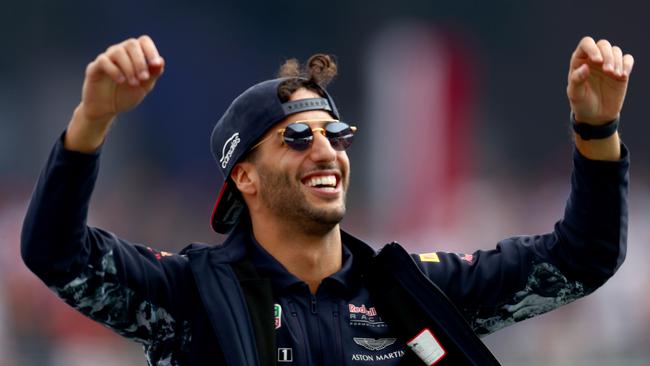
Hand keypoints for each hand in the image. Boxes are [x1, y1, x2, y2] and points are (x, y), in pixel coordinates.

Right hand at [64, 36, 164, 151]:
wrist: (106, 109)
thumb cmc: (127, 95)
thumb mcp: (145, 86)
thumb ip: (153, 74)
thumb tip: (161, 61)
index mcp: (134, 54)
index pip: (143, 41)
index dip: (151, 51)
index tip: (155, 65)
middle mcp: (120, 52)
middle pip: (131, 44)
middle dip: (140, 61)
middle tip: (143, 78)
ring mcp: (107, 58)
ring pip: (118, 52)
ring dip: (129, 68)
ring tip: (133, 83)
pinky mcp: (94, 67)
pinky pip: (104, 61)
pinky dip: (115, 71)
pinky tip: (121, 81)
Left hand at [567, 37, 633, 124]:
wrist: (596, 115)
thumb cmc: (582, 103)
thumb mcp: (575, 94)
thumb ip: (577, 79)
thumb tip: (585, 67)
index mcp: (579, 60)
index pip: (586, 43)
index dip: (592, 48)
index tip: (597, 61)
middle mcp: (594, 59)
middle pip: (603, 44)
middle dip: (608, 56)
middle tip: (608, 71)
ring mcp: (608, 63)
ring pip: (616, 50)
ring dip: (617, 61)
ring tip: (614, 75)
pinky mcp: (621, 70)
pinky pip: (628, 59)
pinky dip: (627, 64)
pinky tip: (622, 75)